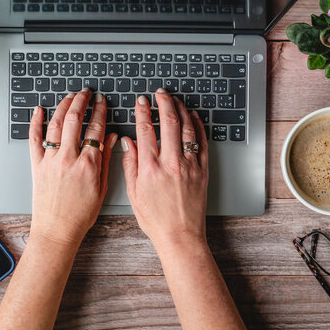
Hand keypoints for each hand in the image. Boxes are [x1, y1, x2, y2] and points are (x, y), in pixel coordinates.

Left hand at [29, 89, 117, 244]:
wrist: (57, 230)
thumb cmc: (81, 214)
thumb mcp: (101, 188)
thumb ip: (106, 160)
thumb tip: (112, 138)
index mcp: (88, 164)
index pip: (96, 129)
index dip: (100, 111)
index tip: (102, 102)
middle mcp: (68, 159)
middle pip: (74, 120)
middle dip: (81, 101)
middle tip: (86, 93)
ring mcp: (50, 161)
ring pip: (55, 124)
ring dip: (63, 106)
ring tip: (70, 96)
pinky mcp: (36, 165)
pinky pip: (34, 139)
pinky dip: (35, 122)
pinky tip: (39, 110)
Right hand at [121, 89, 208, 247]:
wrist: (180, 236)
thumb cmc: (156, 219)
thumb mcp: (134, 193)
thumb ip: (130, 165)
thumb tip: (127, 143)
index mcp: (150, 169)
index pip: (145, 130)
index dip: (142, 111)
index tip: (141, 102)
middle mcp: (171, 163)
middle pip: (168, 122)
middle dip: (163, 102)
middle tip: (160, 94)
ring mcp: (189, 165)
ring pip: (186, 128)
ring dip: (180, 109)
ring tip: (175, 100)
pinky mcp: (202, 170)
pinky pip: (202, 141)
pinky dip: (197, 125)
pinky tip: (193, 116)